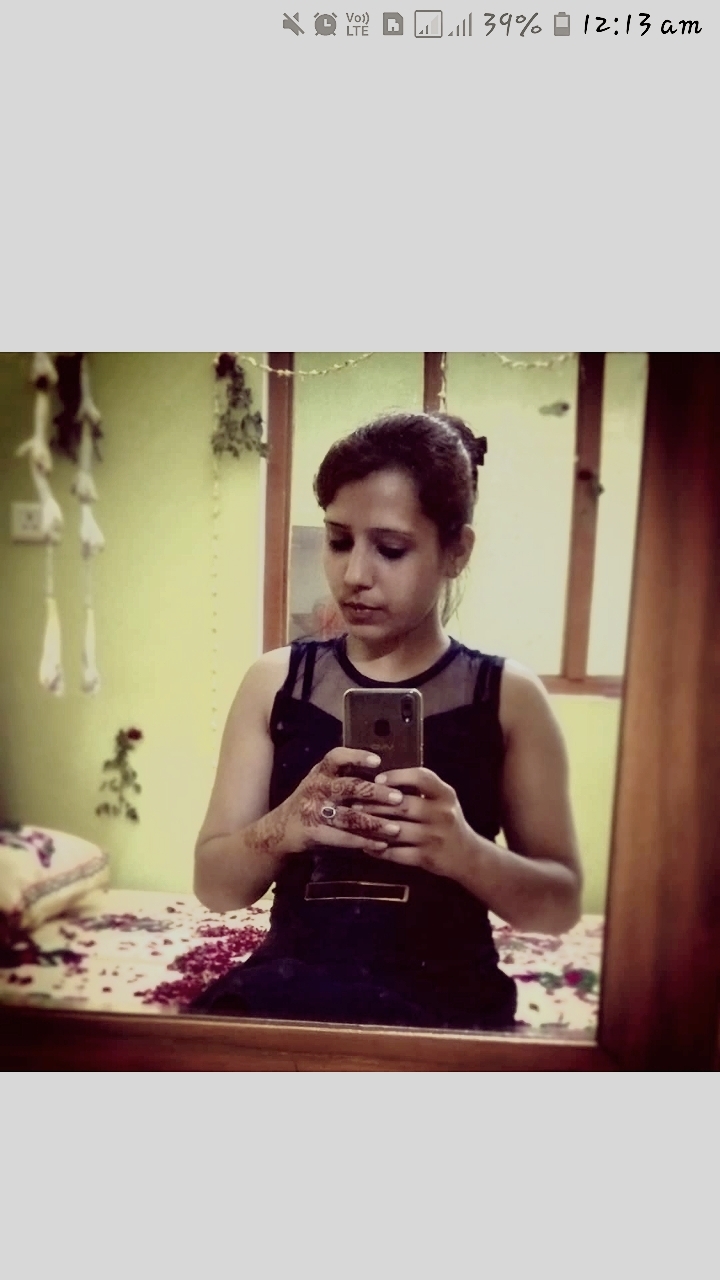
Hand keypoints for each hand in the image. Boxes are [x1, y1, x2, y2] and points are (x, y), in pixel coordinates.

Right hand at [275, 747, 406, 856]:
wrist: (281, 829)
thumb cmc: (312, 802)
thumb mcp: (322, 782)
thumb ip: (346, 776)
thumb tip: (386, 775)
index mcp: (321, 772)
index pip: (336, 757)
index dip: (356, 757)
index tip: (377, 762)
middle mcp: (316, 787)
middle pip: (348, 787)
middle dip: (376, 793)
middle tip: (398, 798)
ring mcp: (314, 811)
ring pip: (349, 817)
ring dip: (374, 823)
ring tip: (395, 829)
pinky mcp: (313, 832)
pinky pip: (342, 838)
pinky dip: (363, 842)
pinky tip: (380, 845)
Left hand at [352, 766, 473, 878]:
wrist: (466, 855)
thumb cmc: (447, 821)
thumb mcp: (442, 800)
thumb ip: (420, 789)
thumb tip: (383, 779)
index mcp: (445, 795)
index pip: (422, 778)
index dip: (398, 776)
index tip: (378, 779)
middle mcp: (442, 814)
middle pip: (403, 805)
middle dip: (375, 804)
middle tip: (355, 802)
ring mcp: (434, 837)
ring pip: (395, 830)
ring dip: (372, 826)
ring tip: (356, 822)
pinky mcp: (426, 858)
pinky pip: (396, 853)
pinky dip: (378, 850)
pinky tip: (367, 845)